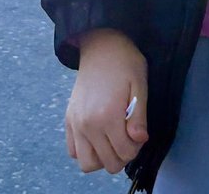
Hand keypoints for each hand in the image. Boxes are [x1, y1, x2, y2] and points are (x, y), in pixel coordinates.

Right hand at [65, 29, 148, 174]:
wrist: (101, 44)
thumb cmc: (125, 62)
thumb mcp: (140, 85)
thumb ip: (139, 116)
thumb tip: (139, 140)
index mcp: (108, 116)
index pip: (124, 153)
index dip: (136, 147)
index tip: (138, 132)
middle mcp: (88, 124)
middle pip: (107, 163)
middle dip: (122, 154)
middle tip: (128, 135)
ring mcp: (75, 123)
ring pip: (87, 163)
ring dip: (102, 158)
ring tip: (112, 139)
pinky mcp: (68, 120)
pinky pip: (73, 151)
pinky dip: (86, 150)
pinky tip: (98, 136)